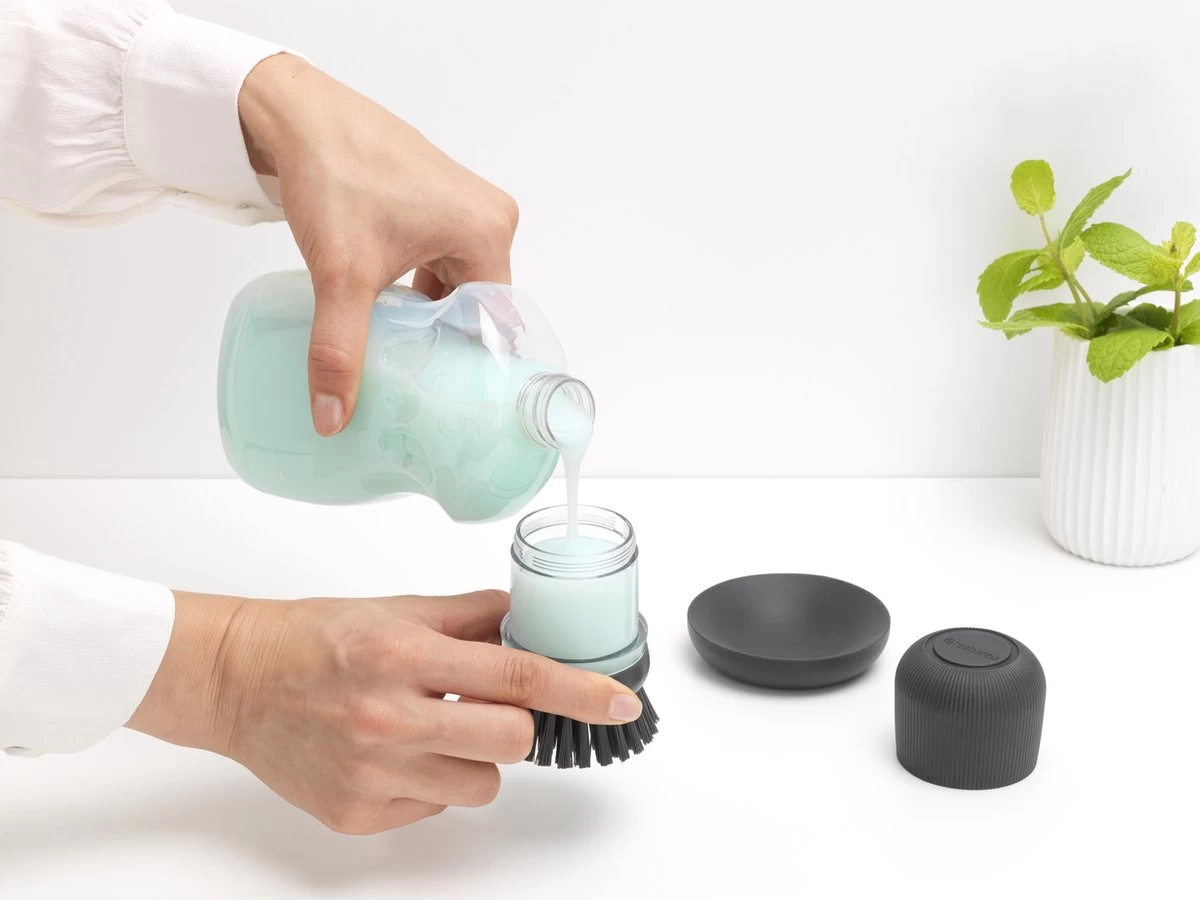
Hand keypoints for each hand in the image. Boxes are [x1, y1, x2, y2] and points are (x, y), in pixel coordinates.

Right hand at [127, 590, 641, 833]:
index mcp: (405, 657)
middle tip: (480, 705)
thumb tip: (529, 621)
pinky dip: (430, 782)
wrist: (236, 680)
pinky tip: (394, 753)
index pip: (519, 677)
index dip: (580, 691)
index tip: (621, 702)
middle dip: (515, 724)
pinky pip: (436, 807)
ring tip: (428, 728)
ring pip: (482, 784)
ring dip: (473, 756)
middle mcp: (390, 719)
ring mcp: (373, 774)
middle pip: (513, 741)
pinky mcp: (357, 814)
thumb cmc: (314, 638)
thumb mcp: (397, 610)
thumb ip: (471, 616)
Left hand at [237, 54, 518, 435]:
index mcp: (487, 231)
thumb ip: (340, 351)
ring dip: (425, 315)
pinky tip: (383, 309)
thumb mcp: (341, 276)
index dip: (468, 363)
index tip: (445, 398)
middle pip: (476, 305)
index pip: (493, 322)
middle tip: (413, 382)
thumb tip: (333, 417)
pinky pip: (439, 260)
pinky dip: (414, 288)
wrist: (293, 114)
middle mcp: (487, 216)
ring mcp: (461, 205)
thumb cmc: (333, 174)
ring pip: (454, 284)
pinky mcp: (434, 200)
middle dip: (443, 341)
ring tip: (396, 350)